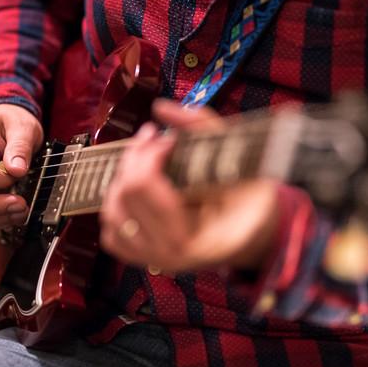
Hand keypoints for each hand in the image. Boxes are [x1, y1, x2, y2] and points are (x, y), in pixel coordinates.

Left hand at [99, 99, 278, 271]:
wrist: (256, 237)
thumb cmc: (252, 203)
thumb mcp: (242, 163)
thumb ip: (203, 128)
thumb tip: (161, 107)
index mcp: (193, 239)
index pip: (144, 187)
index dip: (152, 153)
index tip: (171, 140)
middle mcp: (168, 255)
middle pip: (124, 195)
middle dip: (137, 156)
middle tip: (156, 138)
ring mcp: (153, 259)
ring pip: (112, 212)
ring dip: (124, 178)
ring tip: (145, 159)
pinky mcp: (144, 257)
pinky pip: (111, 232)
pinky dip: (118, 206)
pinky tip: (138, 189)